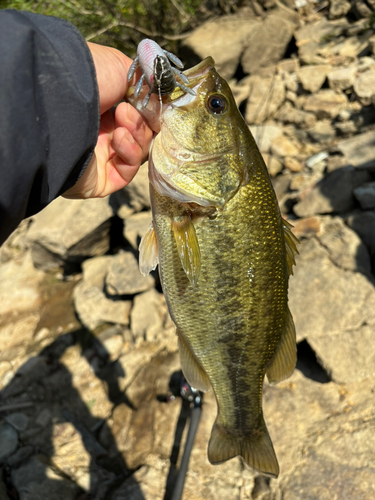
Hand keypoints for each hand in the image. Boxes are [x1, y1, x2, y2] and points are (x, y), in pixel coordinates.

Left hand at [64, 42, 151, 198]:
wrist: (59, 99)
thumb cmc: (86, 77)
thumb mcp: (120, 68)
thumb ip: (145, 84)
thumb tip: (161, 101)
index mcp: (101, 108)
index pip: (136, 118)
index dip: (148, 113)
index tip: (152, 103)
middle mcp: (97, 133)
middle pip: (139, 137)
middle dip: (140, 123)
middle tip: (126, 111)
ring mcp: (97, 159)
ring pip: (136, 155)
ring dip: (136, 136)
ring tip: (121, 121)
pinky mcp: (99, 181)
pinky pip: (126, 173)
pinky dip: (130, 155)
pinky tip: (119, 138)